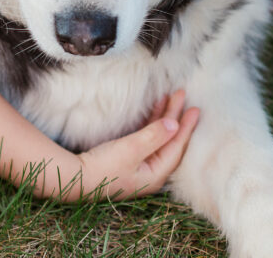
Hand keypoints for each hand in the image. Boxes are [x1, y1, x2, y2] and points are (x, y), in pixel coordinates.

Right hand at [77, 89, 198, 199]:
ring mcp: (140, 165)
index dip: (186, 126)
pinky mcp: (128, 158)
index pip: (176, 146)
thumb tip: (174, 124)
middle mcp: (151, 170)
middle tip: (182, 95)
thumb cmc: (105, 166)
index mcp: (156, 173)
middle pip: (169, 140)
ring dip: (163, 117)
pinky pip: (147, 137)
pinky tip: (153, 112)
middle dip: (175, 117)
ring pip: (158, 137)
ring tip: (168, 98)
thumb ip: (153, 136)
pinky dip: (151, 123)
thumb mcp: (131, 149)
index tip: (194, 108)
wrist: (78, 177)